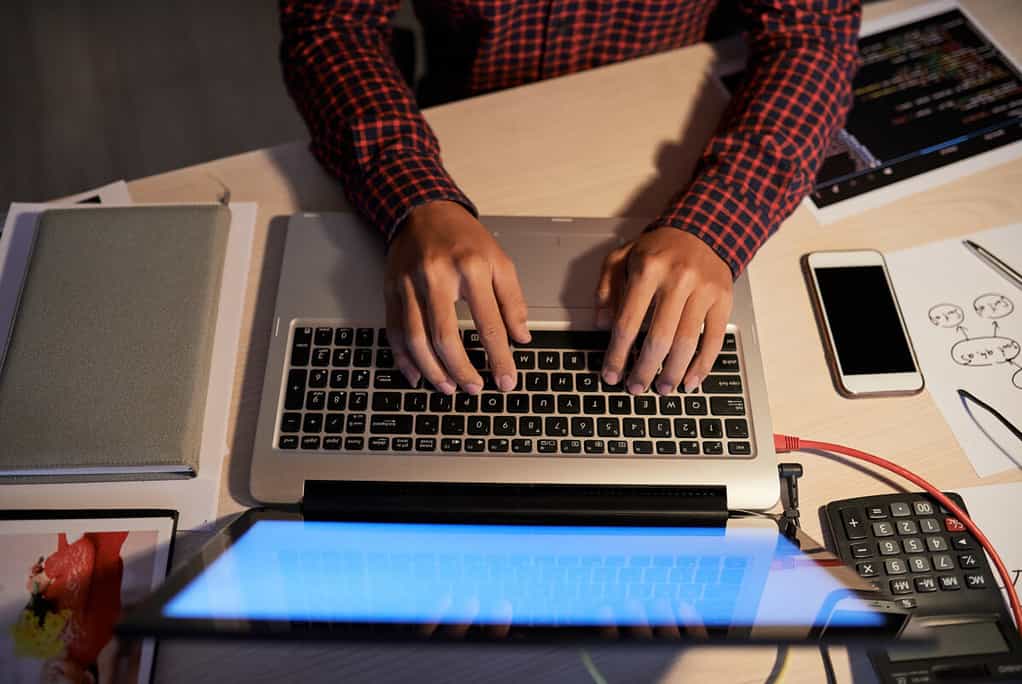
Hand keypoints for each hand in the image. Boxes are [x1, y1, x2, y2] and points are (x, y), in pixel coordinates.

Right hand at [385, 201, 530, 393]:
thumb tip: (521, 338)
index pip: (488, 323)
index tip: (506, 380)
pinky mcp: (391, 291)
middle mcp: (437, 277)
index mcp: (471, 269)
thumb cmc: (464, 238)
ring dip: (432, 370)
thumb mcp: (499, 260)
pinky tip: (417, 375)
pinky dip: (404, 358)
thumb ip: (513, 300)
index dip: (499, 357)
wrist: (423, 210)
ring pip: (416, 339)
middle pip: (445, 336)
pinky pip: (395, 332)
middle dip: (461, 369)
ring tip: (448, 387)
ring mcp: (409, 285)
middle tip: (474, 389)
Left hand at [596, 228, 732, 394]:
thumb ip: (606, 289)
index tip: (610, 375)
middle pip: (658, 339)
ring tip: (662, 389)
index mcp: (647, 271)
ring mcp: (703, 291)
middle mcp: (677, 281)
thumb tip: (602, 325)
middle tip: (635, 388)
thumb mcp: (621, 257)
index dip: (617, 355)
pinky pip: (713, 339)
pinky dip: (702, 365)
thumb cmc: (659, 248)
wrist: (703, 229)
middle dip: (644, 370)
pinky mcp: (723, 300)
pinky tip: (690, 380)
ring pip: (687, 343)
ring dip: (673, 373)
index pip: (627, 323)